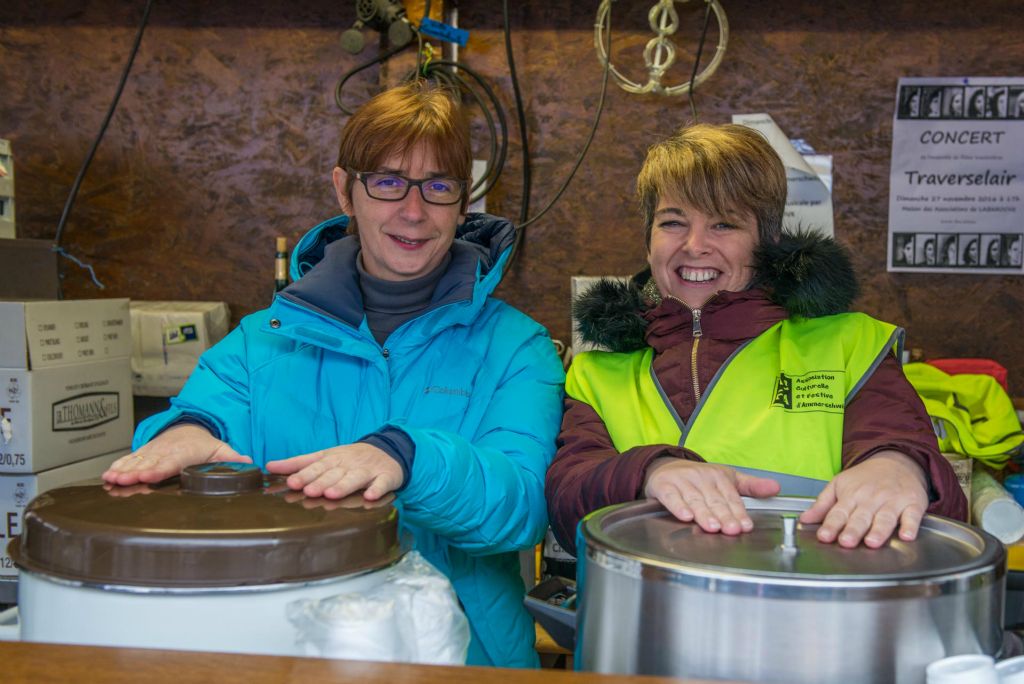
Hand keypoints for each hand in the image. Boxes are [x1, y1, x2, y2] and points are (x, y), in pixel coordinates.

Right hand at [101, 424, 251, 485]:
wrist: (187, 428)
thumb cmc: (203, 444)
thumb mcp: (220, 449)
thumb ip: (232, 458)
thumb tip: (248, 463)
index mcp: (184, 452)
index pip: (170, 463)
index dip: (159, 470)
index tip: (148, 476)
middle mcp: (165, 451)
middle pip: (149, 464)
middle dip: (134, 472)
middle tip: (121, 480)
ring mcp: (152, 452)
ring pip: (136, 462)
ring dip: (122, 470)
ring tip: (110, 478)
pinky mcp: (143, 454)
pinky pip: (129, 459)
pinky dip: (118, 466)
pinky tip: (108, 475)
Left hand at [266, 442, 402, 500]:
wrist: (388, 451)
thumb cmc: (350, 458)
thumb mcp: (324, 456)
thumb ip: (298, 463)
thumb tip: (269, 466)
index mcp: (332, 458)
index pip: (316, 465)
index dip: (304, 474)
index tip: (292, 482)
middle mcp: (348, 463)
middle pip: (333, 473)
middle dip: (320, 481)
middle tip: (309, 491)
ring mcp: (367, 470)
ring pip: (355, 477)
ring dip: (344, 485)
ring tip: (332, 494)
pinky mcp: (386, 477)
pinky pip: (382, 483)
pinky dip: (377, 489)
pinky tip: (370, 497)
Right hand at [643, 458, 780, 534]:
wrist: (665, 466)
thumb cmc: (699, 477)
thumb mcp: (727, 478)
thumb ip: (751, 486)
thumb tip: (776, 488)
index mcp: (718, 476)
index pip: (731, 497)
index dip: (739, 512)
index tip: (745, 526)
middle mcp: (701, 478)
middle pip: (714, 500)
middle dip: (724, 516)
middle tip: (732, 529)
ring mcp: (682, 481)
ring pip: (695, 500)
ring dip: (704, 514)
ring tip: (713, 527)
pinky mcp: (664, 486)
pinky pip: (671, 497)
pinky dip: (678, 507)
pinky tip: (685, 516)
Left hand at [799, 450, 927, 548]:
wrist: (897, 461)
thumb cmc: (865, 478)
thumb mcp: (839, 484)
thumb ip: (823, 504)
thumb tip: (804, 519)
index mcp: (851, 495)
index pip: (838, 513)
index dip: (831, 525)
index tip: (824, 536)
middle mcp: (871, 499)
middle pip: (861, 517)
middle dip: (853, 530)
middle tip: (846, 542)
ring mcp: (892, 501)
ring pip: (885, 518)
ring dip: (879, 530)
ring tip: (871, 542)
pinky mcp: (912, 503)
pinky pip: (912, 516)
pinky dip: (910, 526)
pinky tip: (907, 536)